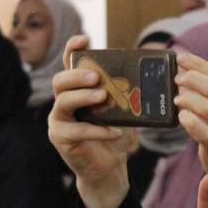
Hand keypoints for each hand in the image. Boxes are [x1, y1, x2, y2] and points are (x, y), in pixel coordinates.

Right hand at [49, 35, 134, 207]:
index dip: (72, 49)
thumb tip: (148, 77)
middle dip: (77, 75)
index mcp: (76, 90)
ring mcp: (59, 121)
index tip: (84, 39)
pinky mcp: (61, 139)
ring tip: (102, 96)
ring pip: (63, 102)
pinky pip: (76, 131)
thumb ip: (124, 94)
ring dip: (83, 97)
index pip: (68, 64)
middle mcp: (62, 102)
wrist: (108, 168)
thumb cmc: (114, 136)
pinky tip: (115, 132)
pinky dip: (97, 130)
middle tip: (96, 76)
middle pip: (60, 81)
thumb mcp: (121, 112)